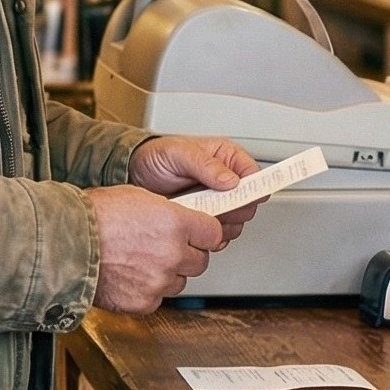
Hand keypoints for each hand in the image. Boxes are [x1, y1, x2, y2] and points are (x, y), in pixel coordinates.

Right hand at [84, 185, 224, 313]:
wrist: (64, 243)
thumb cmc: (92, 217)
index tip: (197, 234)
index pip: (213, 233)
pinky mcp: (144, 302)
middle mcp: (172, 254)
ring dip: (167, 274)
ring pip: (179, 281)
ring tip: (140, 261)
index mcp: (174, 223)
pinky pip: (157, 298)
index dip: (203, 233)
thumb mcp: (136, 197)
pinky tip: (129, 276)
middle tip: (163, 247)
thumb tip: (180, 219)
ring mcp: (159, 281)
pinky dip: (147, 290)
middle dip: (186, 254)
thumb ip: (167, 212)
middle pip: (200, 261)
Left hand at [127, 136, 262, 243]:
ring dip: (221, 224)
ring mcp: (217, 202)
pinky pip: (220, 234)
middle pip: (249, 203)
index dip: (253, 187)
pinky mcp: (206, 219)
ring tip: (199, 213)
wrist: (134, 175)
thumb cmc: (156, 157)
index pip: (254, 175)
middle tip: (213, 205)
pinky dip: (210, 235)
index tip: (242, 196)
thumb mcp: (179, 154)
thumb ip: (206, 165)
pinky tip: (195, 226)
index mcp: (227, 158)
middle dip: (233, 209)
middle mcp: (227, 181)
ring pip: (237, 222)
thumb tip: (231, 180)